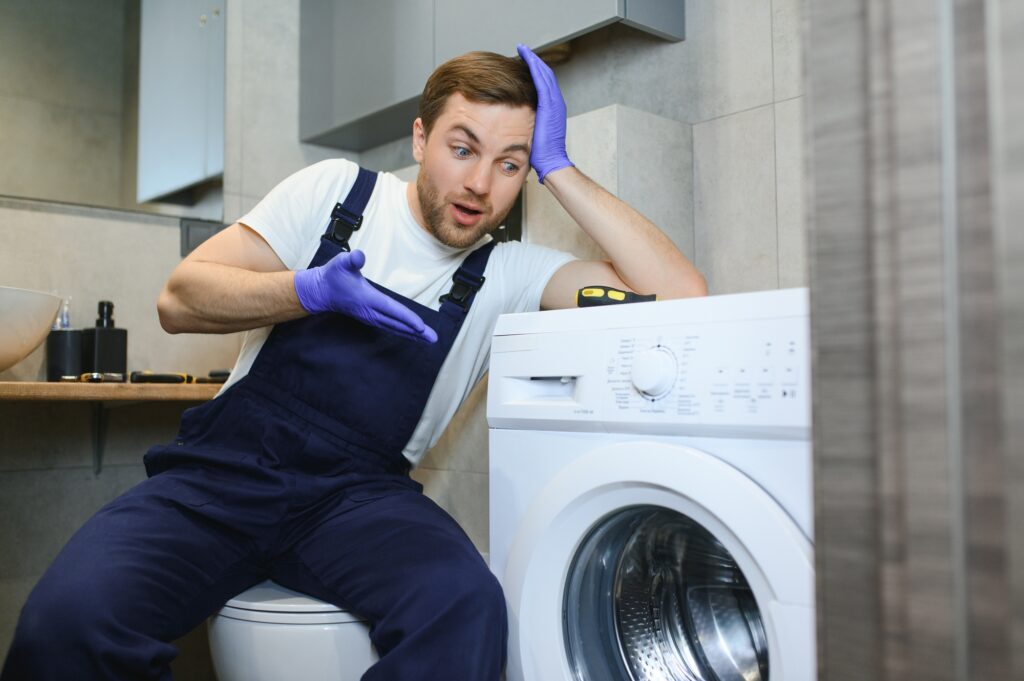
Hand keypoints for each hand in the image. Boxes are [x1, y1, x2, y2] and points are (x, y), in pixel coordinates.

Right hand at [294, 249, 437, 343]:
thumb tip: (359, 256)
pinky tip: (412, 334)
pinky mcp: (370, 318)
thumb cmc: (333, 275)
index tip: (421, 327)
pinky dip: (403, 331)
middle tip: (434, 339)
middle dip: (416, 332)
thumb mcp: (341, 263)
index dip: (407, 318)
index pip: (392, 310)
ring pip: (395, 328)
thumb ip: (352, 259)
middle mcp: (370, 312)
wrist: (320, 291)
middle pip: (397, 324)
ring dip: (412, 335)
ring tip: (428, 340)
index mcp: (368, 299)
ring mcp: (370, 317)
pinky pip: (390, 327)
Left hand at [517, 43, 573, 182]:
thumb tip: (517, 121)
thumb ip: (529, 122)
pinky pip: (542, 80)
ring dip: (534, 60)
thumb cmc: (541, 153)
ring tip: (524, 50)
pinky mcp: (550, 105)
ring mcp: (555, 103)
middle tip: (523, 50)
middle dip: (534, 61)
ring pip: (544, 74)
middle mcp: (556, 103)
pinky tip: (527, 58)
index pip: (544, 84)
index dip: (535, 71)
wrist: (551, 161)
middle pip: (545, 75)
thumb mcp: (533, 133)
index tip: (523, 63)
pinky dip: (535, 68)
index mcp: (552, 109)